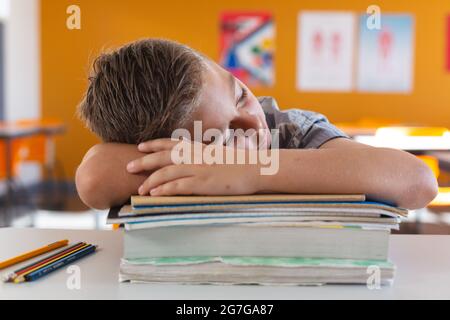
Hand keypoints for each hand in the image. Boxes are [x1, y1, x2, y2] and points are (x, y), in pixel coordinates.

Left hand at [126, 139, 262, 195]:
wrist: (256, 168)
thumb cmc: (240, 163)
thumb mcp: (219, 156)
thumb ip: (204, 156)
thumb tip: (196, 160)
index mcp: (199, 149)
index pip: (171, 143)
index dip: (154, 144)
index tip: (141, 146)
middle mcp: (195, 156)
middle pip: (163, 156)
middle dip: (144, 161)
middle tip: (128, 166)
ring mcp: (198, 169)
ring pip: (166, 172)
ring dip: (150, 181)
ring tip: (139, 189)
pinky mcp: (203, 183)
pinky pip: (178, 186)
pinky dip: (164, 190)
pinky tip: (154, 195)